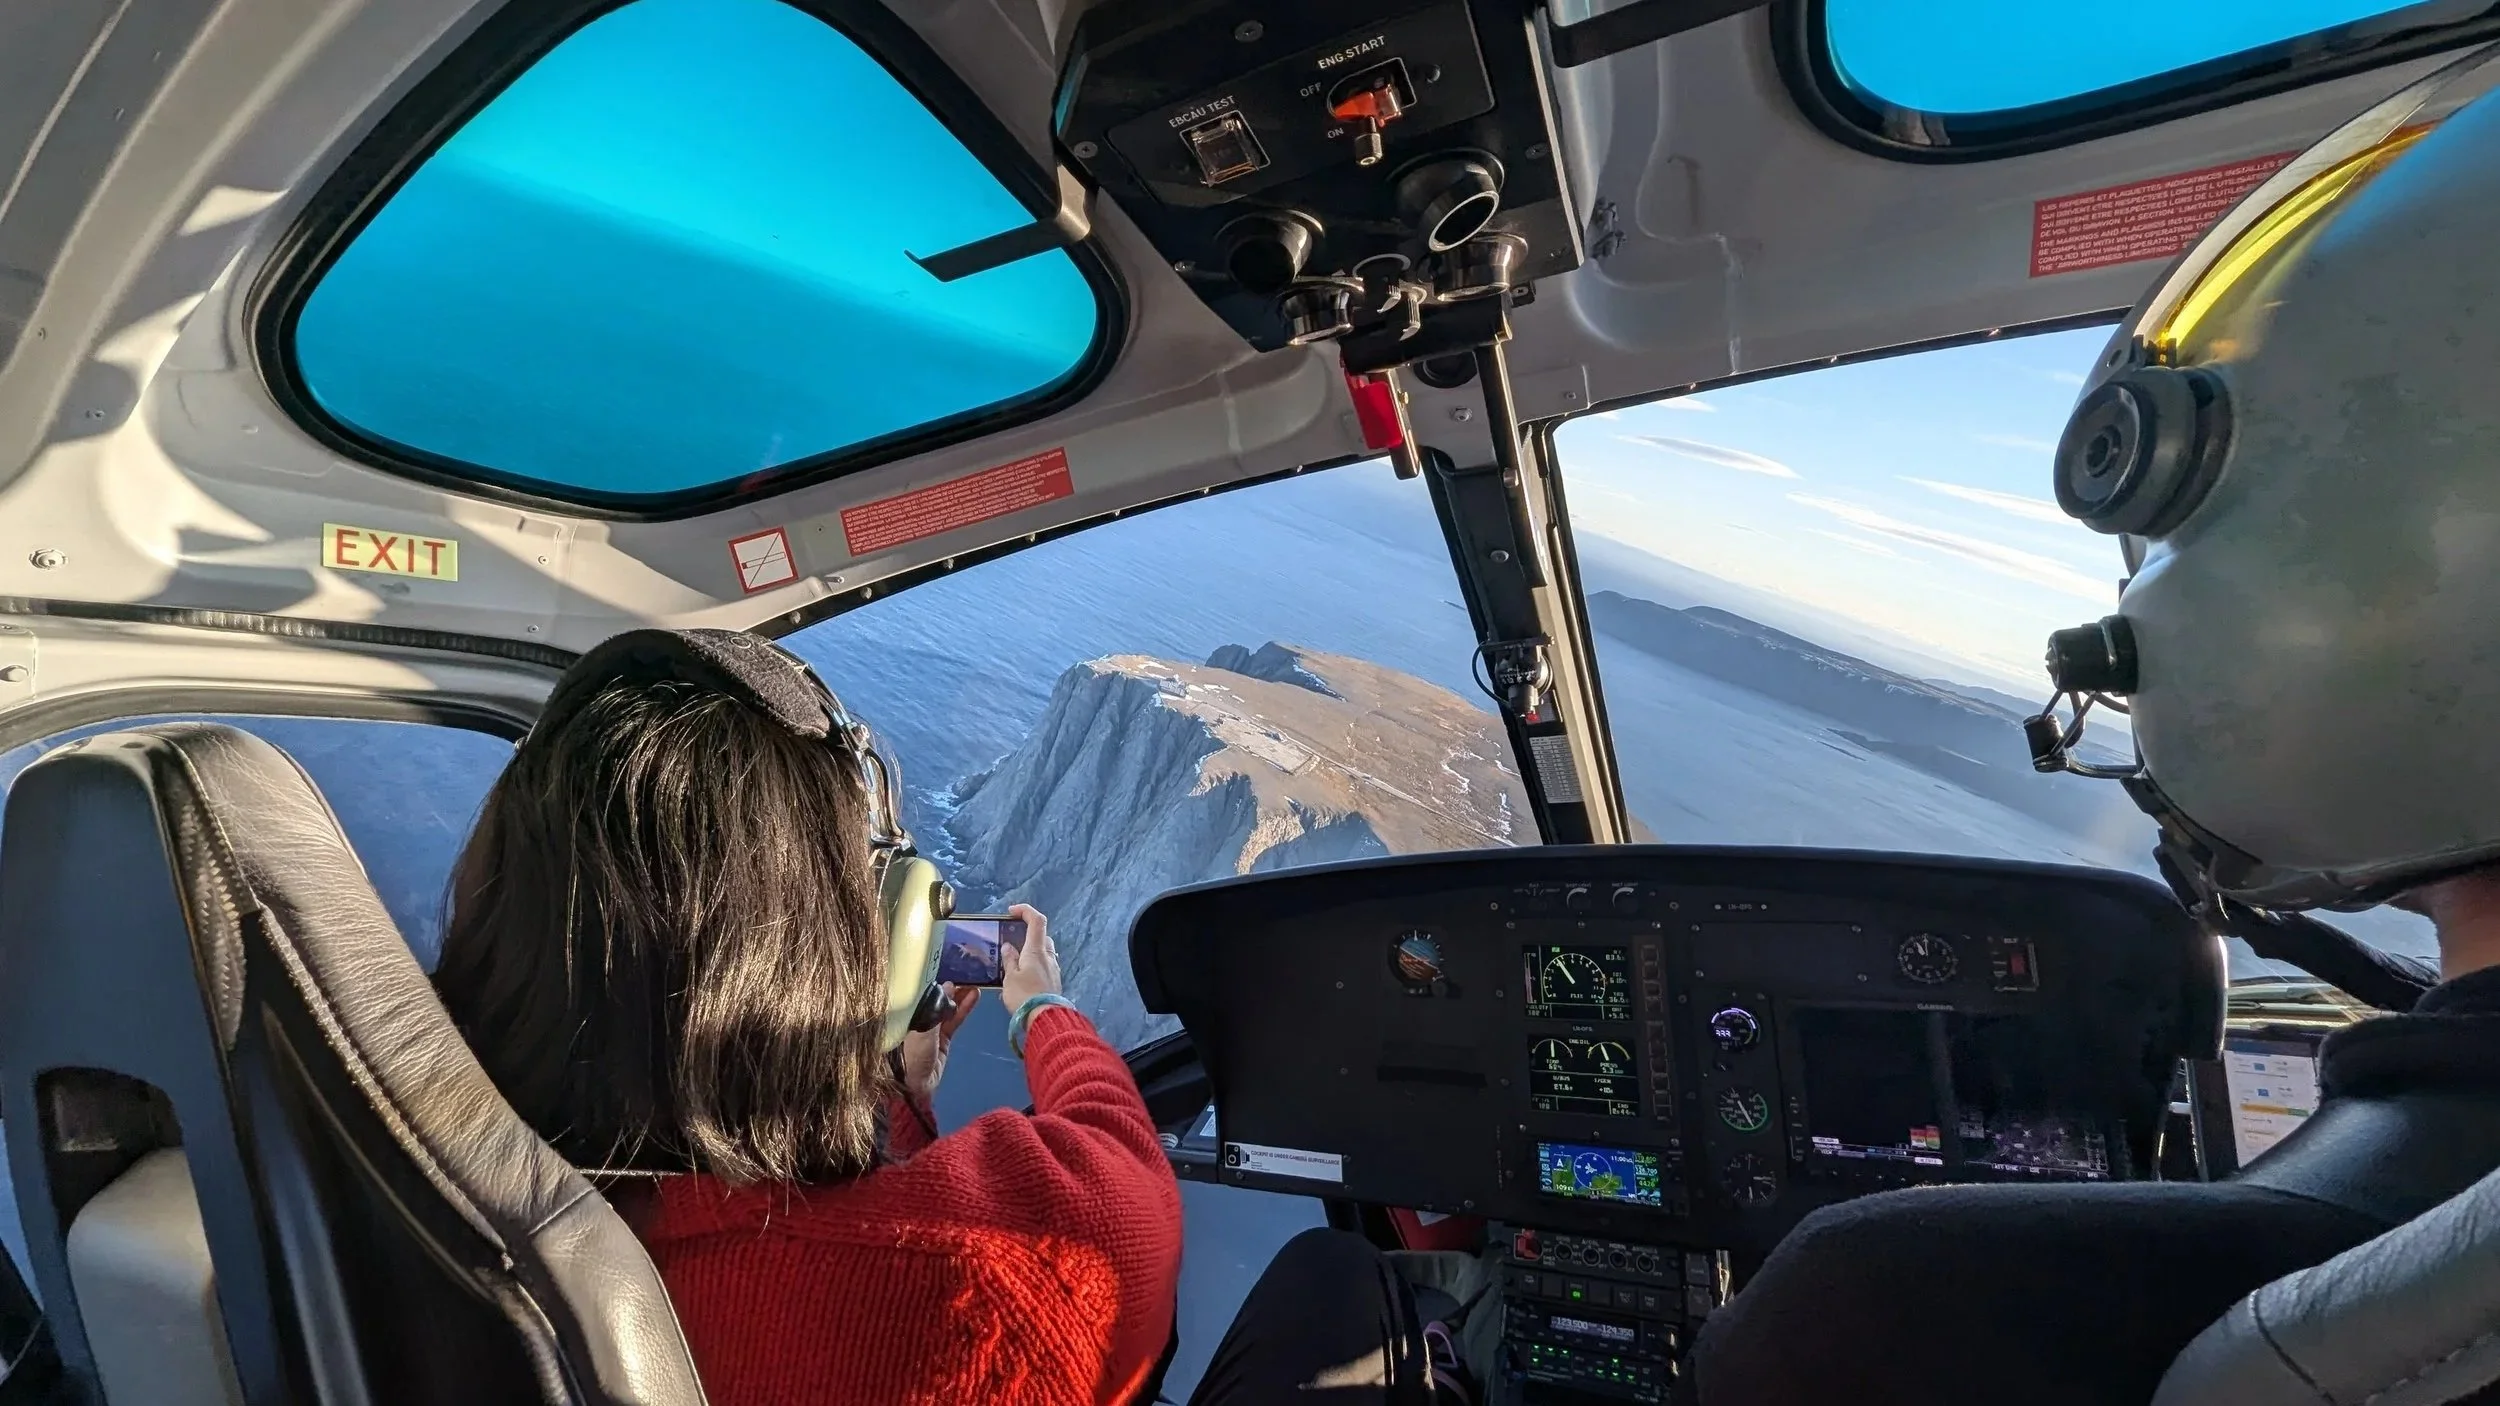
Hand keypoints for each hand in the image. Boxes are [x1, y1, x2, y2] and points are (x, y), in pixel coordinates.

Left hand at [897, 984, 978, 1104]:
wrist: (910, 1086)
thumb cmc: (907, 1053)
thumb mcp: (920, 1027)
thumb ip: (934, 1007)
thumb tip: (946, 987)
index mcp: (901, 1013)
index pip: (918, 991)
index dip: (932, 980)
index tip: (944, 967)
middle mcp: (914, 1019)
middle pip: (934, 999)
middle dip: (949, 988)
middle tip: (965, 974)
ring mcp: (929, 1030)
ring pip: (946, 1009)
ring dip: (960, 997)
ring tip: (974, 983)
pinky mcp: (941, 1041)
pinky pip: (953, 1021)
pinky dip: (963, 1009)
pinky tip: (973, 997)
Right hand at [999, 903, 1062, 1013]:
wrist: (1045, 1019)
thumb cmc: (1024, 995)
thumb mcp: (1010, 977)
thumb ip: (1009, 960)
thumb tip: (1008, 946)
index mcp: (1036, 949)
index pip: (1036, 920)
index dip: (1025, 910)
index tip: (1011, 911)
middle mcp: (1048, 956)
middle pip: (1041, 936)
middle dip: (1027, 934)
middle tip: (1011, 942)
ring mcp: (1054, 969)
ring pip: (1044, 952)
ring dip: (1030, 952)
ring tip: (1014, 964)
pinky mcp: (1054, 982)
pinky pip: (1044, 967)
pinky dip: (1034, 966)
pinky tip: (1022, 979)